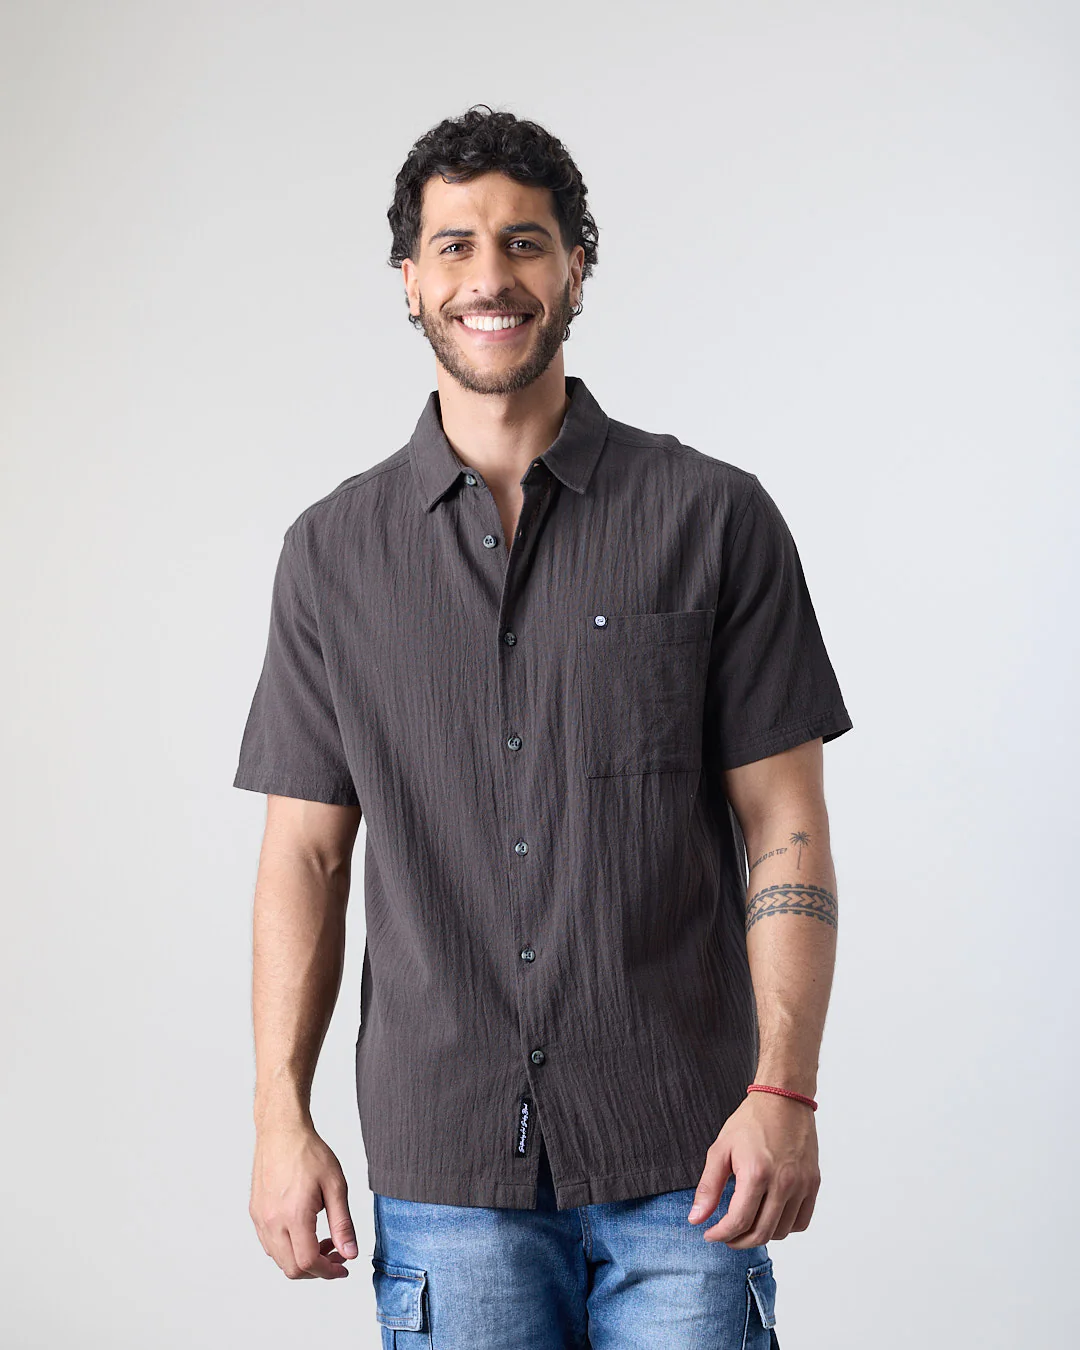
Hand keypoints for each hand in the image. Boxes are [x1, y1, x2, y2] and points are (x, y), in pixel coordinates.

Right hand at [250, 1120, 358, 1278]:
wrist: (282, 1131)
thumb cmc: (308, 1152)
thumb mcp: (336, 1185)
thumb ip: (342, 1223)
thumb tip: (349, 1252)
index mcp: (294, 1216)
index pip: (308, 1262)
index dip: (329, 1271)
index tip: (343, 1267)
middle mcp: (272, 1222)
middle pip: (292, 1268)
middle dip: (317, 1270)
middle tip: (336, 1254)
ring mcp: (260, 1219)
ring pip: (279, 1259)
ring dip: (301, 1260)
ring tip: (323, 1240)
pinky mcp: (255, 1213)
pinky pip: (269, 1244)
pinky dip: (287, 1249)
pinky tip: (304, 1232)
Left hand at [687, 1092, 820, 1246]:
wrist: (783, 1100)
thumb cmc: (750, 1122)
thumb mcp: (721, 1150)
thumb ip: (708, 1187)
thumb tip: (696, 1219)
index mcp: (757, 1173)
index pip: (739, 1221)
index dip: (721, 1234)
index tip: (710, 1234)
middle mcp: (783, 1183)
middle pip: (761, 1233)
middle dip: (738, 1241)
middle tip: (725, 1236)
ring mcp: (802, 1185)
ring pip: (782, 1232)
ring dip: (761, 1235)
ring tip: (746, 1225)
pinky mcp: (813, 1183)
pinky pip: (801, 1222)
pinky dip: (785, 1227)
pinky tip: (770, 1217)